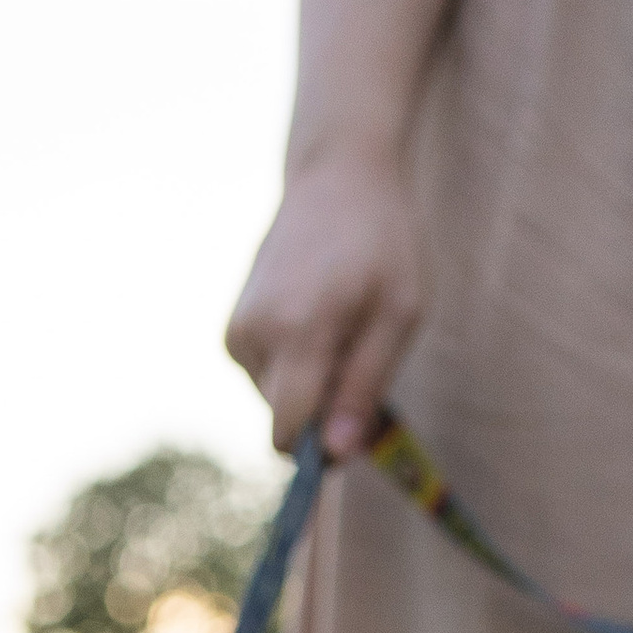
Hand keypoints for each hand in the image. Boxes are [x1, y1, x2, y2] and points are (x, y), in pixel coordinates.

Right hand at [225, 141, 423, 456]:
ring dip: (312, 385)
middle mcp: (254, 334)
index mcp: (298, 330)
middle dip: (322, 413)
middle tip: (359, 357)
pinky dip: (295, 368)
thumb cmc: (382, 243)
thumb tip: (338, 455)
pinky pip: (267, 381)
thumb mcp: (399, 315)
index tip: (355, 430)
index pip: (289, 430)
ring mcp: (237, 332)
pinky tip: (316, 322)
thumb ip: (366, 386)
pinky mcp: (232, 331)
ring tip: (339, 328)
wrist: (336, 177)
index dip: (323, 448)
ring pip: (276, 403)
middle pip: (284, 422)